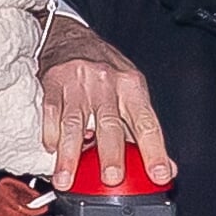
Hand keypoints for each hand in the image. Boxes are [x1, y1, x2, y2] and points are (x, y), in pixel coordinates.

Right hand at [38, 15, 175, 190]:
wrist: (69, 36)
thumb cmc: (103, 68)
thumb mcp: (131, 91)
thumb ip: (143, 131)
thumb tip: (165, 168)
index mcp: (131, 86)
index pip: (147, 123)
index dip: (155, 150)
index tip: (158, 174)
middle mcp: (106, 82)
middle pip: (110, 123)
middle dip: (111, 153)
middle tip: (111, 178)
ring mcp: (77, 83)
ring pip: (75, 123)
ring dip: (70, 155)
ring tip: (66, 179)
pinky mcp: (52, 83)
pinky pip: (51, 113)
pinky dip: (51, 135)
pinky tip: (52, 151)